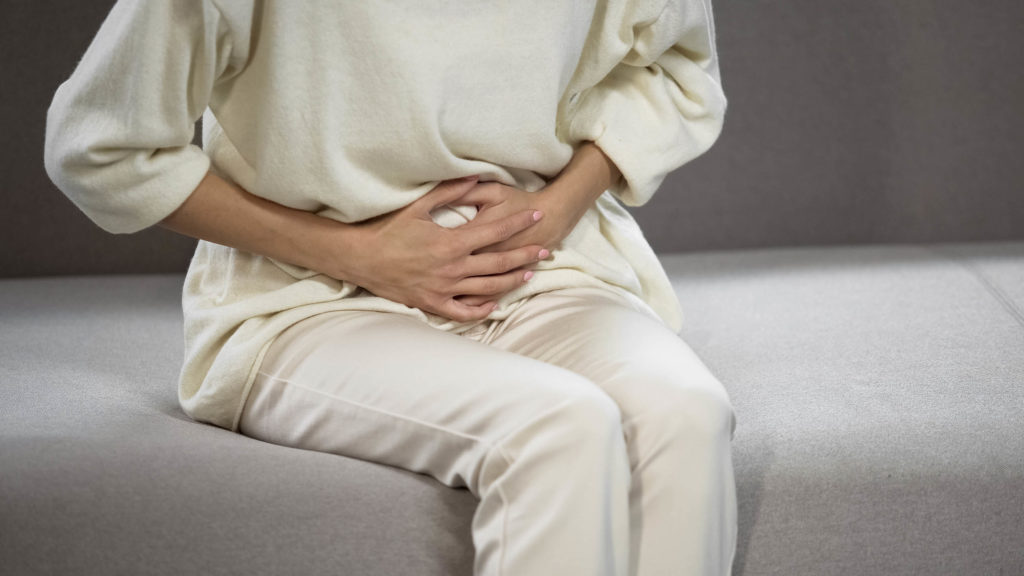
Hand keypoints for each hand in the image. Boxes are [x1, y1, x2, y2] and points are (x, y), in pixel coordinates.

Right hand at [340, 175, 551, 321]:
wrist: (360, 258)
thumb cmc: (386, 230)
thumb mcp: (417, 206)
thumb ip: (448, 192)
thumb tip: (474, 177)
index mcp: (451, 243)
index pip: (495, 231)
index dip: (518, 223)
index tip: (537, 216)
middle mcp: (452, 269)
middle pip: (499, 263)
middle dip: (525, 255)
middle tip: (545, 250)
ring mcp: (444, 289)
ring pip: (488, 288)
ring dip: (511, 281)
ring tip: (529, 275)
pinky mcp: (432, 304)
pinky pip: (463, 311)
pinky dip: (480, 309)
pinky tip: (493, 304)